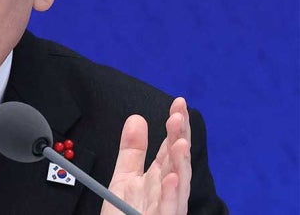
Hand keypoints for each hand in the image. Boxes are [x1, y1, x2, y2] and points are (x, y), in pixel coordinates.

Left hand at [102, 97, 191, 214]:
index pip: (170, 148)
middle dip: (180, 138)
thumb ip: (132, 151)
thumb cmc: (125, 214)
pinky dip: (172, 195)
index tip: (178, 103)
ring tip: (180, 142)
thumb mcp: (124, 179)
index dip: (175, 126)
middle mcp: (167, 192)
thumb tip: (137, 118)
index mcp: (160, 179)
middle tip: (178, 115)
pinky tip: (172, 178)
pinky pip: (170, 209)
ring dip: (181, 164)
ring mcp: (167, 208)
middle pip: (177, 162)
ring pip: (179, 186)